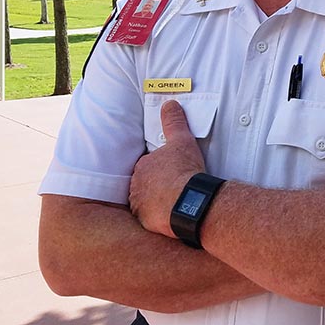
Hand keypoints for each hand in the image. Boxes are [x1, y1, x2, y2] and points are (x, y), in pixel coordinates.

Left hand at [129, 100, 205, 236]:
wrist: (188, 201)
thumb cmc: (184, 170)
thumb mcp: (182, 141)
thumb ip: (174, 122)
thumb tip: (170, 104)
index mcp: (143, 165)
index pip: (148, 165)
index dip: (160, 168)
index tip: (171, 171)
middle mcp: (136, 185)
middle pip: (144, 183)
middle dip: (155, 185)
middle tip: (174, 187)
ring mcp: (139, 204)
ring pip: (144, 201)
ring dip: (155, 202)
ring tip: (174, 203)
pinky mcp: (145, 221)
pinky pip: (149, 218)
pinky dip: (158, 217)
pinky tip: (171, 215)